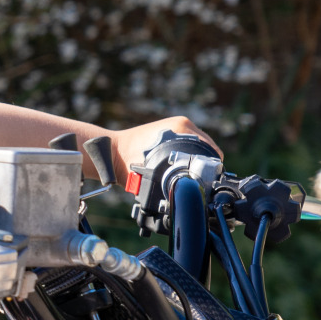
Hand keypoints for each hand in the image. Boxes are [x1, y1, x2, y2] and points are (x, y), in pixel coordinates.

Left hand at [107, 116, 223, 183]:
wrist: (110, 152)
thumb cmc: (125, 161)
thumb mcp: (150, 172)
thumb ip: (167, 180)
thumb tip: (183, 195)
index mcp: (180, 128)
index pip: (210, 149)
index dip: (210, 167)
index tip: (207, 181)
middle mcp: (181, 124)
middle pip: (207, 149)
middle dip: (203, 165)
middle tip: (198, 181)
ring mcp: (176, 126)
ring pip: (198, 148)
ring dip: (196, 161)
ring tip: (191, 176)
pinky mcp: (171, 132)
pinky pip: (188, 146)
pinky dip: (188, 156)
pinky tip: (183, 168)